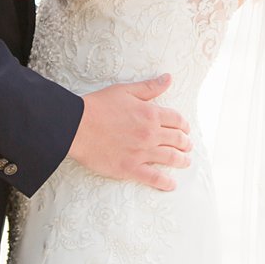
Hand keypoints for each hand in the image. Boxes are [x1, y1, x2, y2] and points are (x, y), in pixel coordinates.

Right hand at [67, 74, 191, 190]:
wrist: (77, 125)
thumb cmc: (98, 106)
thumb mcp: (125, 90)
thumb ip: (149, 87)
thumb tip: (168, 78)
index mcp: (150, 113)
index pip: (176, 119)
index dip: (184, 124)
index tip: (185, 128)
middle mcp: (150, 134)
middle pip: (177, 139)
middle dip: (185, 143)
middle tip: (187, 146)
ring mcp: (141, 152)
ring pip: (170, 158)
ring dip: (181, 160)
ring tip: (185, 162)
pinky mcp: (130, 168)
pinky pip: (154, 178)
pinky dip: (165, 182)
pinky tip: (171, 185)